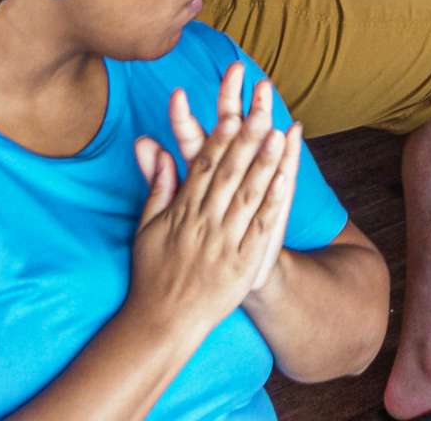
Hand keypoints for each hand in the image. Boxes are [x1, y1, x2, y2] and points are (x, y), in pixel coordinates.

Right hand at [127, 65, 304, 334]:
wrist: (162, 322)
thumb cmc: (153, 273)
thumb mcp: (146, 228)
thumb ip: (156, 187)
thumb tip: (154, 147)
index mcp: (181, 212)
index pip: (203, 166)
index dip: (219, 138)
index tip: (232, 111)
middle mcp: (203, 222)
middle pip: (229, 173)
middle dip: (246, 139)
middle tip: (262, 108)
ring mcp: (224, 242)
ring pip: (247, 195)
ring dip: (264, 163)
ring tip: (279, 133)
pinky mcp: (242, 262)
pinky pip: (260, 227)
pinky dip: (272, 201)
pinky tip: (285, 178)